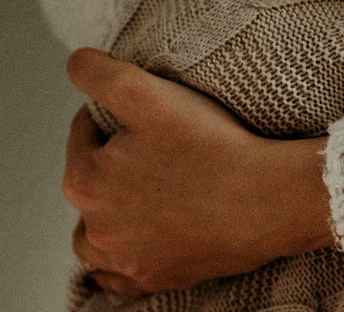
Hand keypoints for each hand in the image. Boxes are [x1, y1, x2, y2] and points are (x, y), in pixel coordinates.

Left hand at [63, 48, 332, 295]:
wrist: (269, 200)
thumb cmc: (212, 146)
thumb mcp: (146, 93)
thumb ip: (99, 74)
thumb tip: (74, 65)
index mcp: (84, 182)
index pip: (84, 132)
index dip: (114, 115)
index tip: (148, 113)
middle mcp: (96, 228)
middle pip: (92, 182)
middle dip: (113, 163)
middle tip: (156, 145)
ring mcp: (127, 260)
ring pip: (98, 234)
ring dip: (110, 214)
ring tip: (144, 194)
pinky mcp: (158, 278)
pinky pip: (121, 277)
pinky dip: (122, 262)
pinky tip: (137, 244)